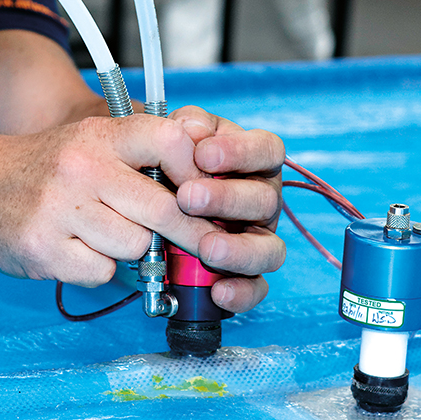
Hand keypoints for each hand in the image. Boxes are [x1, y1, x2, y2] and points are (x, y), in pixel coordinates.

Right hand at [0, 114, 226, 287]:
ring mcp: (59, 209)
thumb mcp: (95, 142)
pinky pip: (101, 272)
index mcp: (100, 136)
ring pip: (134, 246)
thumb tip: (210, 193)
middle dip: (190, 233)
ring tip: (106, 235)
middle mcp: (81, 167)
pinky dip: (98, 268)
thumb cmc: (52, 169)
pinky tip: (77, 250)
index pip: (169, 141)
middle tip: (207, 244)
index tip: (208, 195)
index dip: (199, 172)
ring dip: (132, 250)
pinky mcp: (43, 248)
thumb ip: (144, 156)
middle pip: (162, 208)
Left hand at [170, 106, 285, 313]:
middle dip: (227, 199)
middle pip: (265, 200)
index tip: (204, 155)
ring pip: (269, 249)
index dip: (241, 152)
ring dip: (238, 250)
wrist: (151, 199)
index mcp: (254, 162)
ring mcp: (257, 239)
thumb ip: (187, 127)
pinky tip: (217, 291)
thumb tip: (192, 129)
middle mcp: (262, 200)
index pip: (268, 150)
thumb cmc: (174, 163)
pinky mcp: (246, 274)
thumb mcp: (178, 135)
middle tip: (188, 198)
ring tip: (207, 248)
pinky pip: (256, 288)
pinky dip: (240, 292)